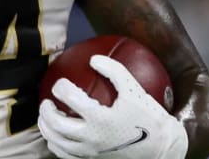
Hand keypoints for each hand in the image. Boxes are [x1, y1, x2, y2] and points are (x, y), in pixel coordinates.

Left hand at [38, 55, 187, 158]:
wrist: (163, 149)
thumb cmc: (149, 119)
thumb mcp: (135, 91)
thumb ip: (114, 71)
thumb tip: (93, 58)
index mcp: (101, 119)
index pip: (70, 98)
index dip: (61, 87)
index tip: (62, 82)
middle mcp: (92, 138)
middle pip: (56, 124)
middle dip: (45, 111)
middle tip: (46, 102)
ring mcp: (91, 152)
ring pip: (57, 142)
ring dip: (46, 128)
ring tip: (47, 117)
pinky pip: (66, 155)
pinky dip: (56, 145)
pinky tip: (58, 136)